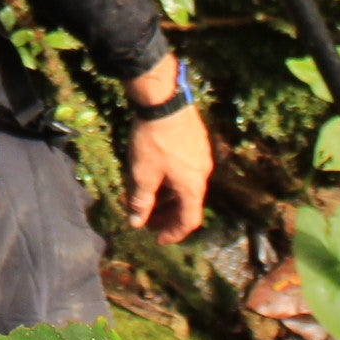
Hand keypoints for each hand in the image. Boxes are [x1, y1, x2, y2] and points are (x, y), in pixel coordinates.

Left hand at [123, 78, 215, 242]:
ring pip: (185, 184)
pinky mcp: (196, 140)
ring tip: (147, 197)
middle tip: (147, 219)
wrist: (164, 100)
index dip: (173, 233)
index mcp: (193, 186)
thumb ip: (140, 202)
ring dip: (168, 195)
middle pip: (188, 203)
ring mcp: (201, 155)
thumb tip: (136, 222)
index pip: (188, 220)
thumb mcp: (142, 175)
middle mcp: (202, 173)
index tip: (158, 239)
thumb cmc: (154, 142)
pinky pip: (185, 168)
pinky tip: (154, 172)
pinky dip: (170, 178)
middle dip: (167, 214)